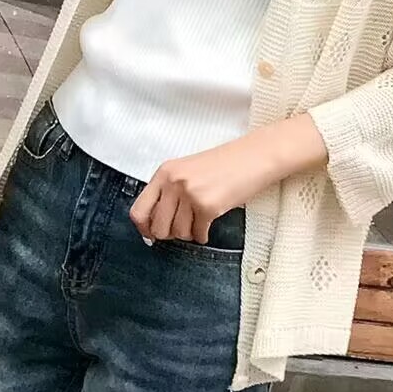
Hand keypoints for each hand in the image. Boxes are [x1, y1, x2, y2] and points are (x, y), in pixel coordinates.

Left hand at [129, 113, 327, 244]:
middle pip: (158, 227)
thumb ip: (169, 192)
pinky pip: (198, 235)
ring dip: (190, 233)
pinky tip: (209, 224)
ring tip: (200, 220)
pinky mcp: (207, 206)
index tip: (152, 234)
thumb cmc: (225, 164)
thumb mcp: (188, 171)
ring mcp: (190, 194)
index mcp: (165, 172)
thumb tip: (154, 225)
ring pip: (178, 233)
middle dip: (170, 234)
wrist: (254, 157)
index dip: (144, 228)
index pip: (138, 210)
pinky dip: (203, 235)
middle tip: (184, 226)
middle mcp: (173, 182)